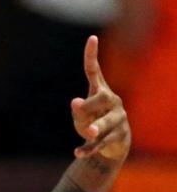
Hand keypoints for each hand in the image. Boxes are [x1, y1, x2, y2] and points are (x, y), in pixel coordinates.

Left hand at [71, 36, 130, 160]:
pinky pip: (100, 144)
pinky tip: (77, 153)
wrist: (113, 145)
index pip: (95, 72)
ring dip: (95, 127)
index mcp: (101, 92)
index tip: (92, 38)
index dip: (92, 56)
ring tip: (87, 131)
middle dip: (89, 103)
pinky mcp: (116, 138)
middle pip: (102, 98)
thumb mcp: (82, 116)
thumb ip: (79, 110)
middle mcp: (112, 103)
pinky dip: (88, 149)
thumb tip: (76, 103)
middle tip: (75, 105)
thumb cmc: (93, 123)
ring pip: (105, 123)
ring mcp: (117, 120)